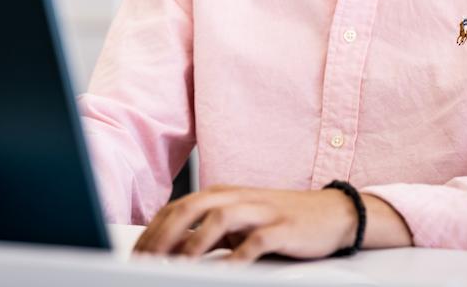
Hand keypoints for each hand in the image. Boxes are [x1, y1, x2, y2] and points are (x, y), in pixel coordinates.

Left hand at [132, 185, 356, 261]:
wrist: (331, 213)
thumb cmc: (278, 220)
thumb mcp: (237, 223)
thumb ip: (206, 233)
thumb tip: (169, 252)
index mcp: (220, 195)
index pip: (175, 209)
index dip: (152, 233)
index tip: (136, 256)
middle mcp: (235, 198)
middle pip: (189, 210)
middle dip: (163, 238)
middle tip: (146, 263)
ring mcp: (259, 211)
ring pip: (217, 220)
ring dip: (193, 245)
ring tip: (176, 267)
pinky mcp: (282, 228)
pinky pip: (255, 242)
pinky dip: (236, 257)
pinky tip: (224, 272)